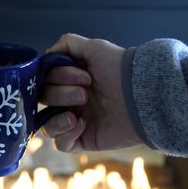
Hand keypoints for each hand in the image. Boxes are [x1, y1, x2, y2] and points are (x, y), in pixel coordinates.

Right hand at [41, 33, 141, 151]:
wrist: (144, 96)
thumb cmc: (121, 70)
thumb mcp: (94, 47)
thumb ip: (67, 44)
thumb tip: (46, 56)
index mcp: (68, 81)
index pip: (44, 80)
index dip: (56, 77)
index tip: (82, 74)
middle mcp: (68, 101)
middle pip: (43, 100)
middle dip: (60, 94)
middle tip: (85, 93)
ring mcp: (74, 122)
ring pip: (46, 125)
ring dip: (57, 117)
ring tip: (76, 115)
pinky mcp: (83, 140)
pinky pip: (61, 144)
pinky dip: (65, 135)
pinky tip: (81, 125)